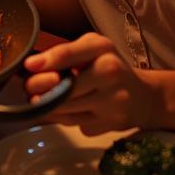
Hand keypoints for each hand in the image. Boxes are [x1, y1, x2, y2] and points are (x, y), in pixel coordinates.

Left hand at [24, 32, 161, 133]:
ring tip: (38, 99)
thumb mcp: (93, 48)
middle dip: (41, 89)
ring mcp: (113, 103)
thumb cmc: (111, 67)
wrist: (145, 98)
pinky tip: (61, 111)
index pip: (70, 54)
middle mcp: (111, 75)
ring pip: (68, 109)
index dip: (48, 61)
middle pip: (66, 87)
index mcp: (103, 50)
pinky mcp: (111, 125)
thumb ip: (65, 53)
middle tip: (29, 88)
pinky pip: (77, 124)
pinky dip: (63, 119)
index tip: (28, 65)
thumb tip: (32, 66)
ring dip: (48, 106)